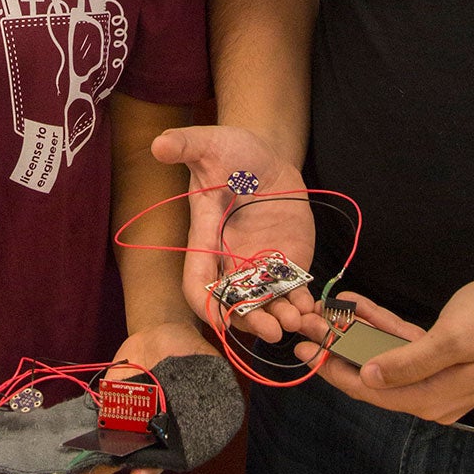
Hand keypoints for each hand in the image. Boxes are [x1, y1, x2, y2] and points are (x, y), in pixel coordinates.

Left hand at [60, 319, 224, 473]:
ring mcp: (127, 421)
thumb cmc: (187, 352)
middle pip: (128, 460)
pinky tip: (64, 449)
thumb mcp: (201, 360)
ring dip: (86, 466)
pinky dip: (81, 436)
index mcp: (175, 429)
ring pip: (107, 450)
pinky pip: (95, 424)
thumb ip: (201, 376)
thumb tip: (200, 388)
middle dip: (104, 472)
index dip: (151, 466)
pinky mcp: (109, 405)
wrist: (161, 334)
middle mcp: (149, 432)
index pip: (164, 456)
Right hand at [150, 124, 316, 341]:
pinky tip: (315, 311)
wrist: (264, 157)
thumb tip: (159, 143)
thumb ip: (185, 144)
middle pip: (234, 304)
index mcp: (205, 239)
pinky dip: (304, 306)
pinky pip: (293, 293)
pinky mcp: (287, 263)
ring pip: (266, 304)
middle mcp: (230, 260)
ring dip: (282, 318)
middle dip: (252, 321)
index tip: (220, 320)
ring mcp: (259, 265)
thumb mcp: (208, 143)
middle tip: (273, 330)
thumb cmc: (229, 151)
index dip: (205, 304)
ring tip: (300, 321)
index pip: (197, 281)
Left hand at [293, 275, 473, 424]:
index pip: (371, 392)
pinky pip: (400, 341)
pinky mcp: (441, 352)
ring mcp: (436, 373)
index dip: (334, 373)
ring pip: (382, 356)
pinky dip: (378, 323)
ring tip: (321, 312)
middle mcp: (432, 393)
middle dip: (337, 350)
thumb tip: (368, 379)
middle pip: (372, 375)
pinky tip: (354, 304)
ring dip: (353, 333)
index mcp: (434, 397)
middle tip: (304, 327)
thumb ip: (409, 362)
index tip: (303, 353)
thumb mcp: (454, 340)